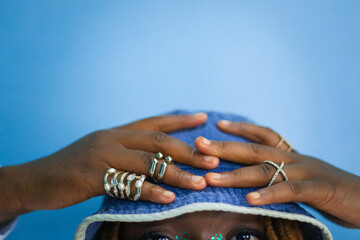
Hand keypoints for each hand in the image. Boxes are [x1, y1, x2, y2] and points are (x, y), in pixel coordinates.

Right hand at [0, 113, 218, 222]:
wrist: (36, 179)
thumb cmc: (74, 168)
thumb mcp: (102, 152)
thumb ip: (127, 152)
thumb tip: (156, 160)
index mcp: (117, 132)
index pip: (155, 122)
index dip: (180, 120)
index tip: (204, 117)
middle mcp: (112, 138)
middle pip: (157, 141)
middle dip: (188, 150)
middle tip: (213, 158)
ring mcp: (102, 156)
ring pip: (147, 163)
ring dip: (176, 174)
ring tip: (200, 182)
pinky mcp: (92, 176)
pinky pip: (127, 184)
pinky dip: (150, 192)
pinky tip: (168, 198)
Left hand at [194, 120, 359, 227]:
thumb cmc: (333, 191)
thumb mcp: (304, 177)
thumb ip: (282, 175)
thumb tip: (257, 180)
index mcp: (292, 154)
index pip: (263, 135)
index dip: (241, 128)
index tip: (218, 124)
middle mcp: (296, 158)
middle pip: (255, 149)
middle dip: (224, 147)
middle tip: (199, 144)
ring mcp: (307, 172)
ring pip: (266, 170)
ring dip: (236, 175)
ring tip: (211, 179)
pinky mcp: (319, 189)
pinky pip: (290, 190)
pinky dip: (269, 195)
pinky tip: (249, 200)